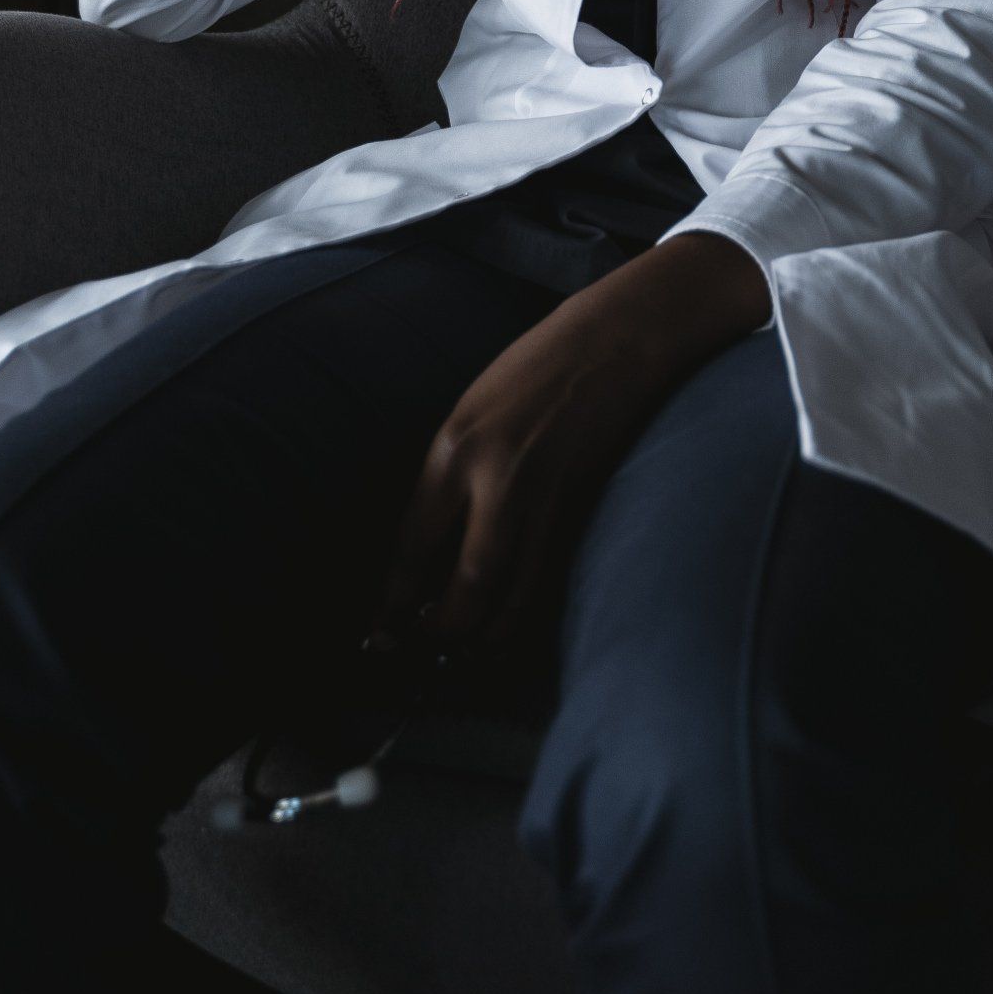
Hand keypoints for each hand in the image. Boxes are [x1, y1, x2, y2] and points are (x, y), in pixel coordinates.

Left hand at [374, 230, 771, 662]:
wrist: (615, 338)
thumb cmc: (535, 366)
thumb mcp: (470, 411)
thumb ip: (448, 476)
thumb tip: (426, 548)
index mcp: (454, 448)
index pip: (412, 547)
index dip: (392, 601)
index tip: (377, 633)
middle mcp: (496, 480)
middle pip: (463, 589)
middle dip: (438, 635)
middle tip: (418, 654)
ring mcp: (546, 500)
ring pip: (513, 599)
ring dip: (485, 640)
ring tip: (462, 655)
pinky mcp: (583, 511)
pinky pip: (547, 582)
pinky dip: (523, 615)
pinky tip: (506, 627)